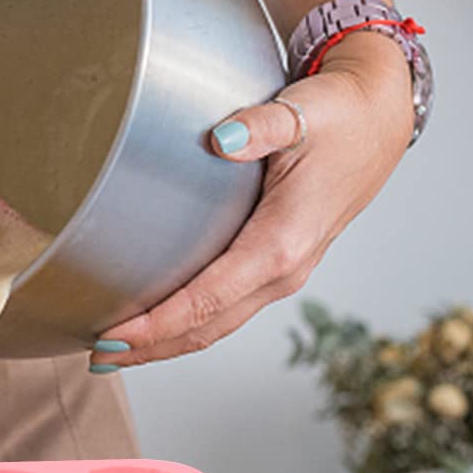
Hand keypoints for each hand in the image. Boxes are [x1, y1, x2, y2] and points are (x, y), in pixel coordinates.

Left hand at [90, 35, 413, 369]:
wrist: (378, 120)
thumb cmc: (339, 117)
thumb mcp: (301, 115)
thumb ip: (261, 126)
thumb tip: (223, 137)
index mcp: (284, 243)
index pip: (209, 299)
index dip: (158, 325)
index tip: (112, 338)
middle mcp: (285, 269)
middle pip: (209, 327)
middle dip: (152, 347)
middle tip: (94, 357)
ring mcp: (285, 271)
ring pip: (219, 323)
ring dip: (168, 341)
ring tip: (114, 350)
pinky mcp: (280, 262)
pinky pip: (229, 305)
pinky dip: (190, 321)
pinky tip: (157, 318)